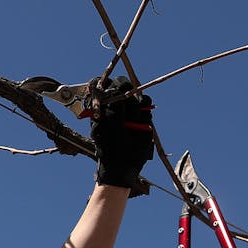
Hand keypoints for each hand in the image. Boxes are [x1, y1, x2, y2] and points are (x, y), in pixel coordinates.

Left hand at [91, 77, 153, 194]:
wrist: (124, 164)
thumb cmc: (111, 145)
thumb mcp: (110, 126)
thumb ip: (114, 108)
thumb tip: (118, 89)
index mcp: (101, 105)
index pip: (103, 84)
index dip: (109, 83)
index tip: (113, 90)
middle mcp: (115, 103)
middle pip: (121, 84)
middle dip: (125, 92)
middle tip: (126, 102)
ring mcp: (129, 108)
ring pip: (136, 92)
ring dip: (136, 104)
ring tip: (133, 119)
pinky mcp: (142, 114)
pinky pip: (146, 102)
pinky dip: (146, 107)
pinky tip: (141, 118)